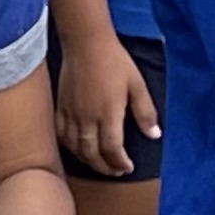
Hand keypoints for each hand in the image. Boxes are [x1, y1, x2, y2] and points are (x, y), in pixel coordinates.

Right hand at [52, 28, 155, 179]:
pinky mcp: (60, 108)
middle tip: (115, 171)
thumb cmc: (115, 61)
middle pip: (92, 154)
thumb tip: (154, 135)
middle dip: (105, 167)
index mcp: (108, 113)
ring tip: (99, 163)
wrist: (86, 44)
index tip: (128, 167)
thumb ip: (145, 112)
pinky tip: (78, 149)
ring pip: (75, 148)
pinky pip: (62, 136)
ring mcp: (70, 114)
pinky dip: (70, 148)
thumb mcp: (137, 85)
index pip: (112, 149)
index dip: (120, 163)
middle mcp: (87, 118)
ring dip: (88, 160)